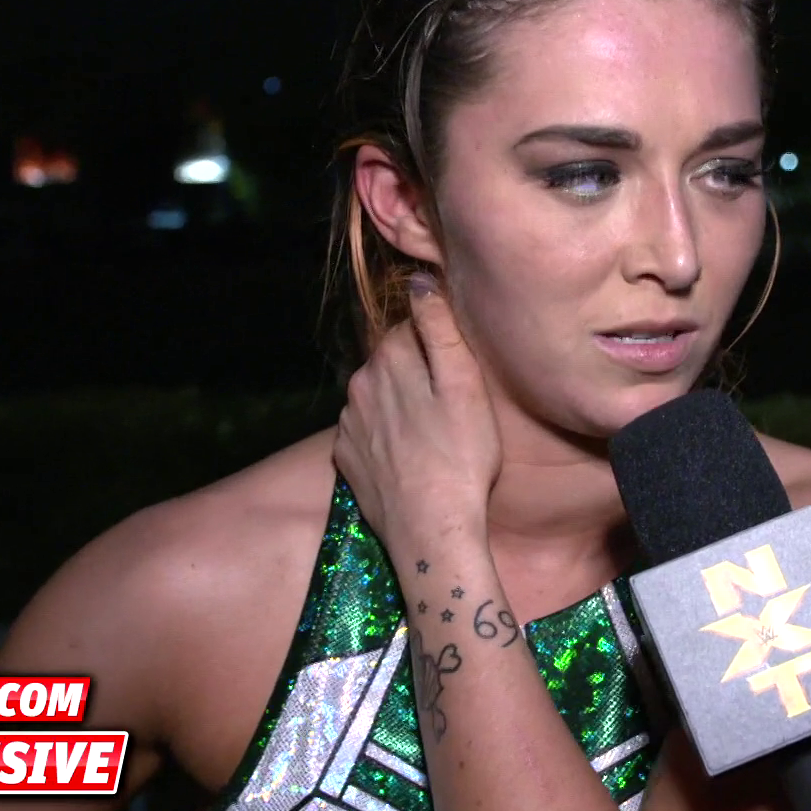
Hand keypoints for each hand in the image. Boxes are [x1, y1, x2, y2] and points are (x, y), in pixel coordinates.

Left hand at [333, 273, 501, 555]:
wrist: (431, 530)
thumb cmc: (461, 456)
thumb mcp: (464, 384)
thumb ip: (439, 327)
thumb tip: (420, 280)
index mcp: (388, 360)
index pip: (411, 327)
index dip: (439, 344)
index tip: (461, 371)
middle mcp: (358, 385)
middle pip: (391, 362)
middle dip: (417, 374)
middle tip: (453, 406)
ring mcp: (348, 425)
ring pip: (378, 397)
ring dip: (400, 406)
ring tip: (434, 436)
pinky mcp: (345, 459)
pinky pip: (366, 433)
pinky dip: (386, 438)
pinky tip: (411, 458)